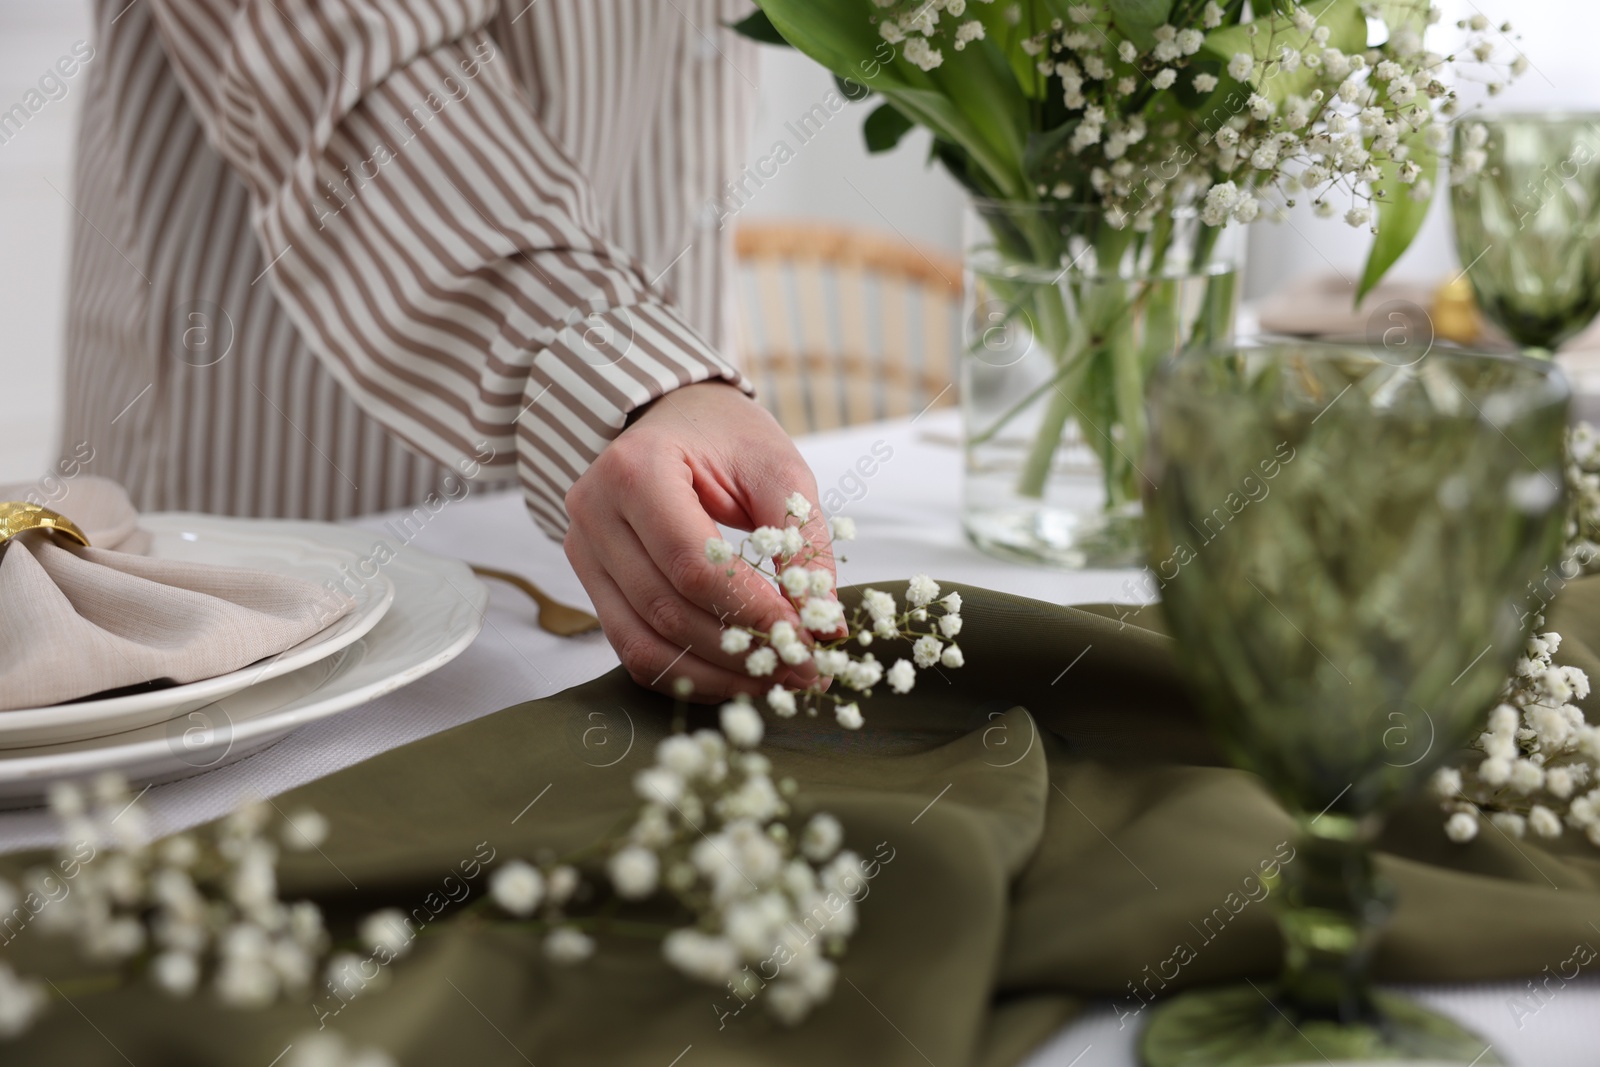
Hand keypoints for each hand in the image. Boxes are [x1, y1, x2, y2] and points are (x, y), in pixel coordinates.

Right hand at [564, 381, 834, 700]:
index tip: (807, 644)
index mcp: (636, 470)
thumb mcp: (777, 469)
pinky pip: (633, 647)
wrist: (673, 416)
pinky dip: (687, 672)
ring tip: (775, 680)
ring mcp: (583, 552)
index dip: (751, 613)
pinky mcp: (590, 582)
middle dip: (741, 652)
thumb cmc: (725, 434)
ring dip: (716, 675)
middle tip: (804, 672)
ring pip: (644, 643)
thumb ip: (801, 542)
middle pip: (667, 611)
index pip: (693, 565)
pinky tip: (735, 675)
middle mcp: (595, 513)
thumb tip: (826, 625)